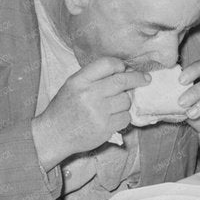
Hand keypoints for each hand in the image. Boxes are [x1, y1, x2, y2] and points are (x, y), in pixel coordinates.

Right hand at [32, 57, 148, 169]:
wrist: (54, 135)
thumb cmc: (65, 109)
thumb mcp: (72, 86)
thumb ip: (94, 77)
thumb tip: (124, 71)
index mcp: (79, 81)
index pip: (107, 64)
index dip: (120, 65)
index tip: (126, 69)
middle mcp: (89, 94)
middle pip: (122, 81)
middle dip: (137, 78)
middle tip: (145, 79)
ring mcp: (98, 112)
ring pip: (126, 100)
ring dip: (125, 102)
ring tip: (113, 106)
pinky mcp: (105, 128)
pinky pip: (125, 117)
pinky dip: (123, 117)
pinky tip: (112, 118)